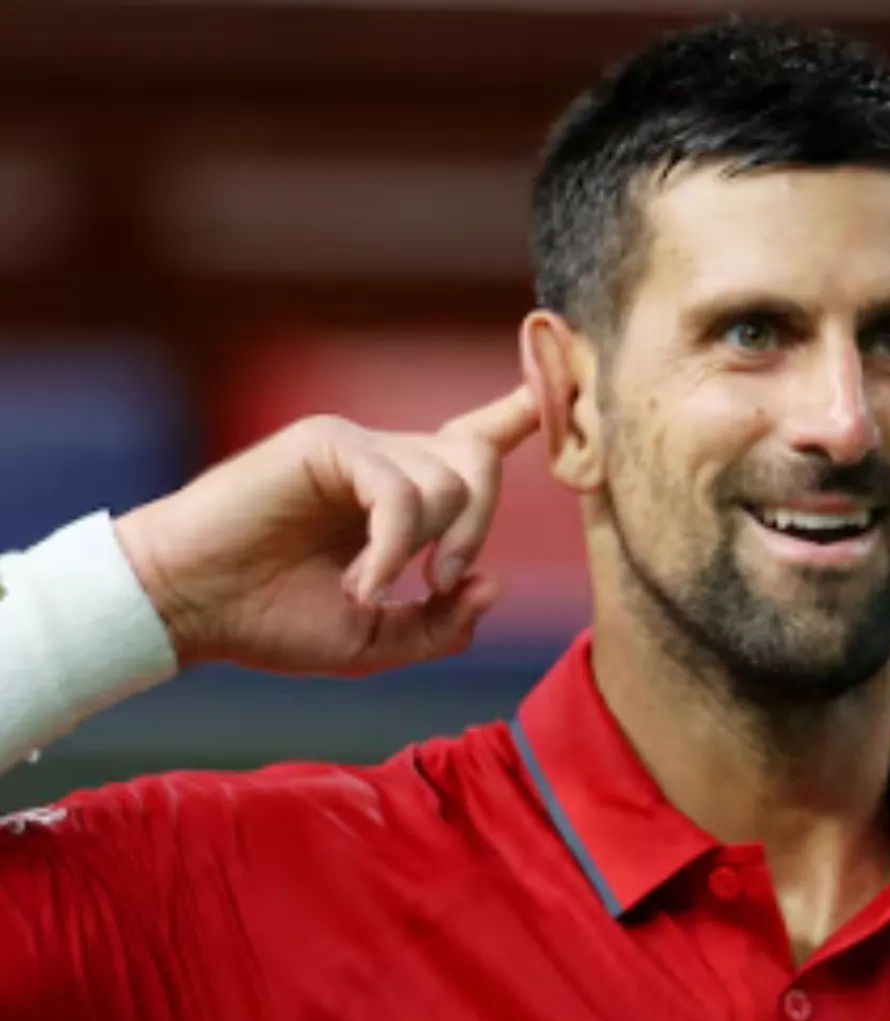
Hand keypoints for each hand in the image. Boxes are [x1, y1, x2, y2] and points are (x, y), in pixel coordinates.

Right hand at [114, 386, 539, 674]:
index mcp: (404, 500)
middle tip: (441, 581)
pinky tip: (361, 582)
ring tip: (372, 587)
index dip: (522, 409)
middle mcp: (388, 462)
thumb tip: (491, 584)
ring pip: (448, 479)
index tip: (560, 372)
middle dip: (477, 528)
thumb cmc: (274, 621)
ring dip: (426, 547)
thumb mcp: (379, 642)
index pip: (477, 439)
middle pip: (480, 462)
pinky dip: (391, 547)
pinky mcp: (327, 442)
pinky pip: (399, 489)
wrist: (193, 610)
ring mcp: (358, 445)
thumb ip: (442, 623)